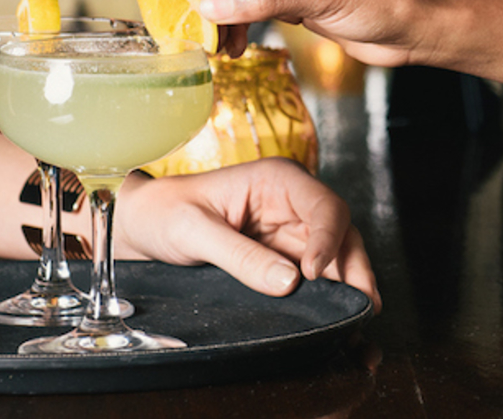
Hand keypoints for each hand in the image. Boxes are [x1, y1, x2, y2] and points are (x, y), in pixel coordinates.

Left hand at [115, 157, 380, 312]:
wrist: (140, 229)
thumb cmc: (162, 213)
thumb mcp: (193, 230)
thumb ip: (240, 255)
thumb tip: (291, 281)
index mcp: (278, 180)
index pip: (324, 206)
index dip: (329, 239)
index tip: (316, 273)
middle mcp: (294, 204)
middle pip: (341, 234)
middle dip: (356, 270)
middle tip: (362, 306)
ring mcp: (292, 233)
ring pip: (337, 259)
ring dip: (351, 288)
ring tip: (359, 321)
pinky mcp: (285, 260)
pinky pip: (318, 278)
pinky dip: (333, 299)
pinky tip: (344, 323)